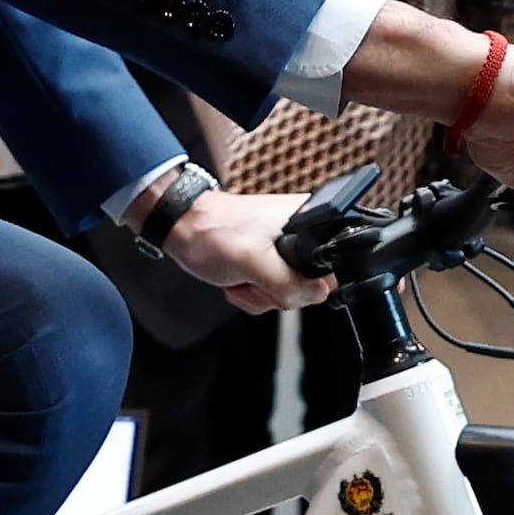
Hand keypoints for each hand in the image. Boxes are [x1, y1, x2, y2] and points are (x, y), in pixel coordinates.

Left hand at [157, 189, 335, 314]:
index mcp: (309, 220)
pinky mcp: (269, 263)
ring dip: (260, 294)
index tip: (279, 278)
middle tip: (253, 275)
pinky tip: (237, 278)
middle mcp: (302, 234)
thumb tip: (318, 294)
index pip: (331, 266)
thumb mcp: (252, 261)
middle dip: (276, 291)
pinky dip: (252, 293)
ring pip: (288, 294)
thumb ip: (289, 282)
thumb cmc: (212, 233)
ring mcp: (284, 251)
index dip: (308, 283)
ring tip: (241, 274)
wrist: (182, 229)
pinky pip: (272, 293)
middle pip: (309, 286)